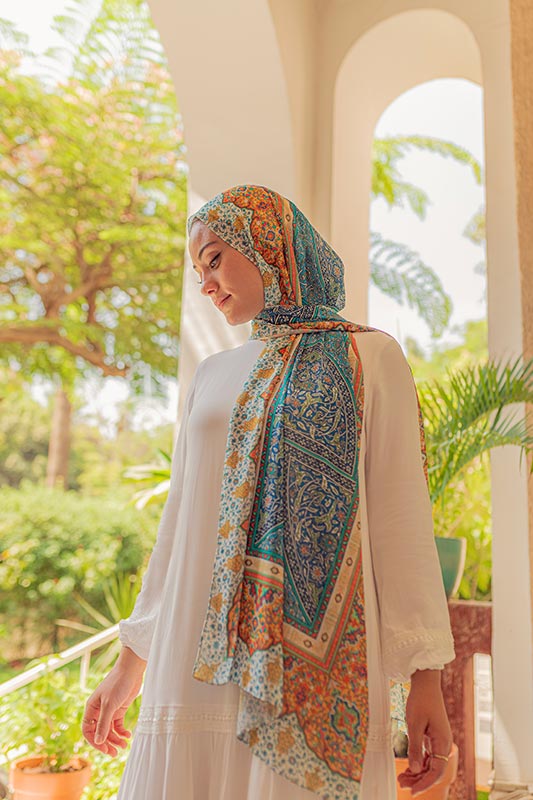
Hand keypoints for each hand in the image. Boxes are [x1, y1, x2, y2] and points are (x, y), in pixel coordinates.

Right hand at [82, 646, 145, 755]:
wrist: (131, 670)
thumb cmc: (117, 683)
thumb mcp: (110, 705)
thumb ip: (104, 724)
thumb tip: (98, 741)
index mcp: (91, 708)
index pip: (88, 731)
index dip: (94, 742)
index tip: (104, 749)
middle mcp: (98, 711)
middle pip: (99, 733)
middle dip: (106, 744)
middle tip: (114, 753)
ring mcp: (109, 710)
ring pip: (109, 730)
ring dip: (115, 739)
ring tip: (124, 745)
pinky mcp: (119, 709)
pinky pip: (117, 725)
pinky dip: (122, 732)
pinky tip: (128, 735)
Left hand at [396, 669, 451, 796]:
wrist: (426, 683)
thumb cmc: (421, 700)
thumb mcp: (414, 724)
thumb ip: (415, 747)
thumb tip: (415, 769)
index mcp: (443, 742)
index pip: (437, 771)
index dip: (425, 783)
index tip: (412, 792)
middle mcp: (443, 744)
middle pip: (434, 770)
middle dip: (419, 780)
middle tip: (402, 784)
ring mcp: (439, 741)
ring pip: (431, 764)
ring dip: (418, 772)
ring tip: (402, 778)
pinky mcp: (433, 737)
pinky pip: (428, 756)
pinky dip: (419, 763)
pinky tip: (409, 768)